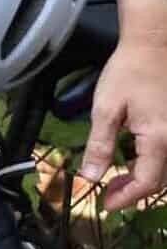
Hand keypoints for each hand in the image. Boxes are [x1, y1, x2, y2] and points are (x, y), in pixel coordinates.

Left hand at [80, 37, 166, 210]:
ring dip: (143, 179)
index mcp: (159, 139)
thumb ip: (100, 145)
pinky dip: (151, 164)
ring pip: (165, 170)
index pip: (146, 183)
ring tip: (117, 179)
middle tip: (108, 192)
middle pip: (159, 181)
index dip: (125, 197)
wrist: (151, 44)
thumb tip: (90, 176)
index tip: (105, 203)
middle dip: (133, 191)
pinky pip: (166, 155)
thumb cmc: (127, 71)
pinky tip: (133, 160)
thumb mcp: (106, 108)